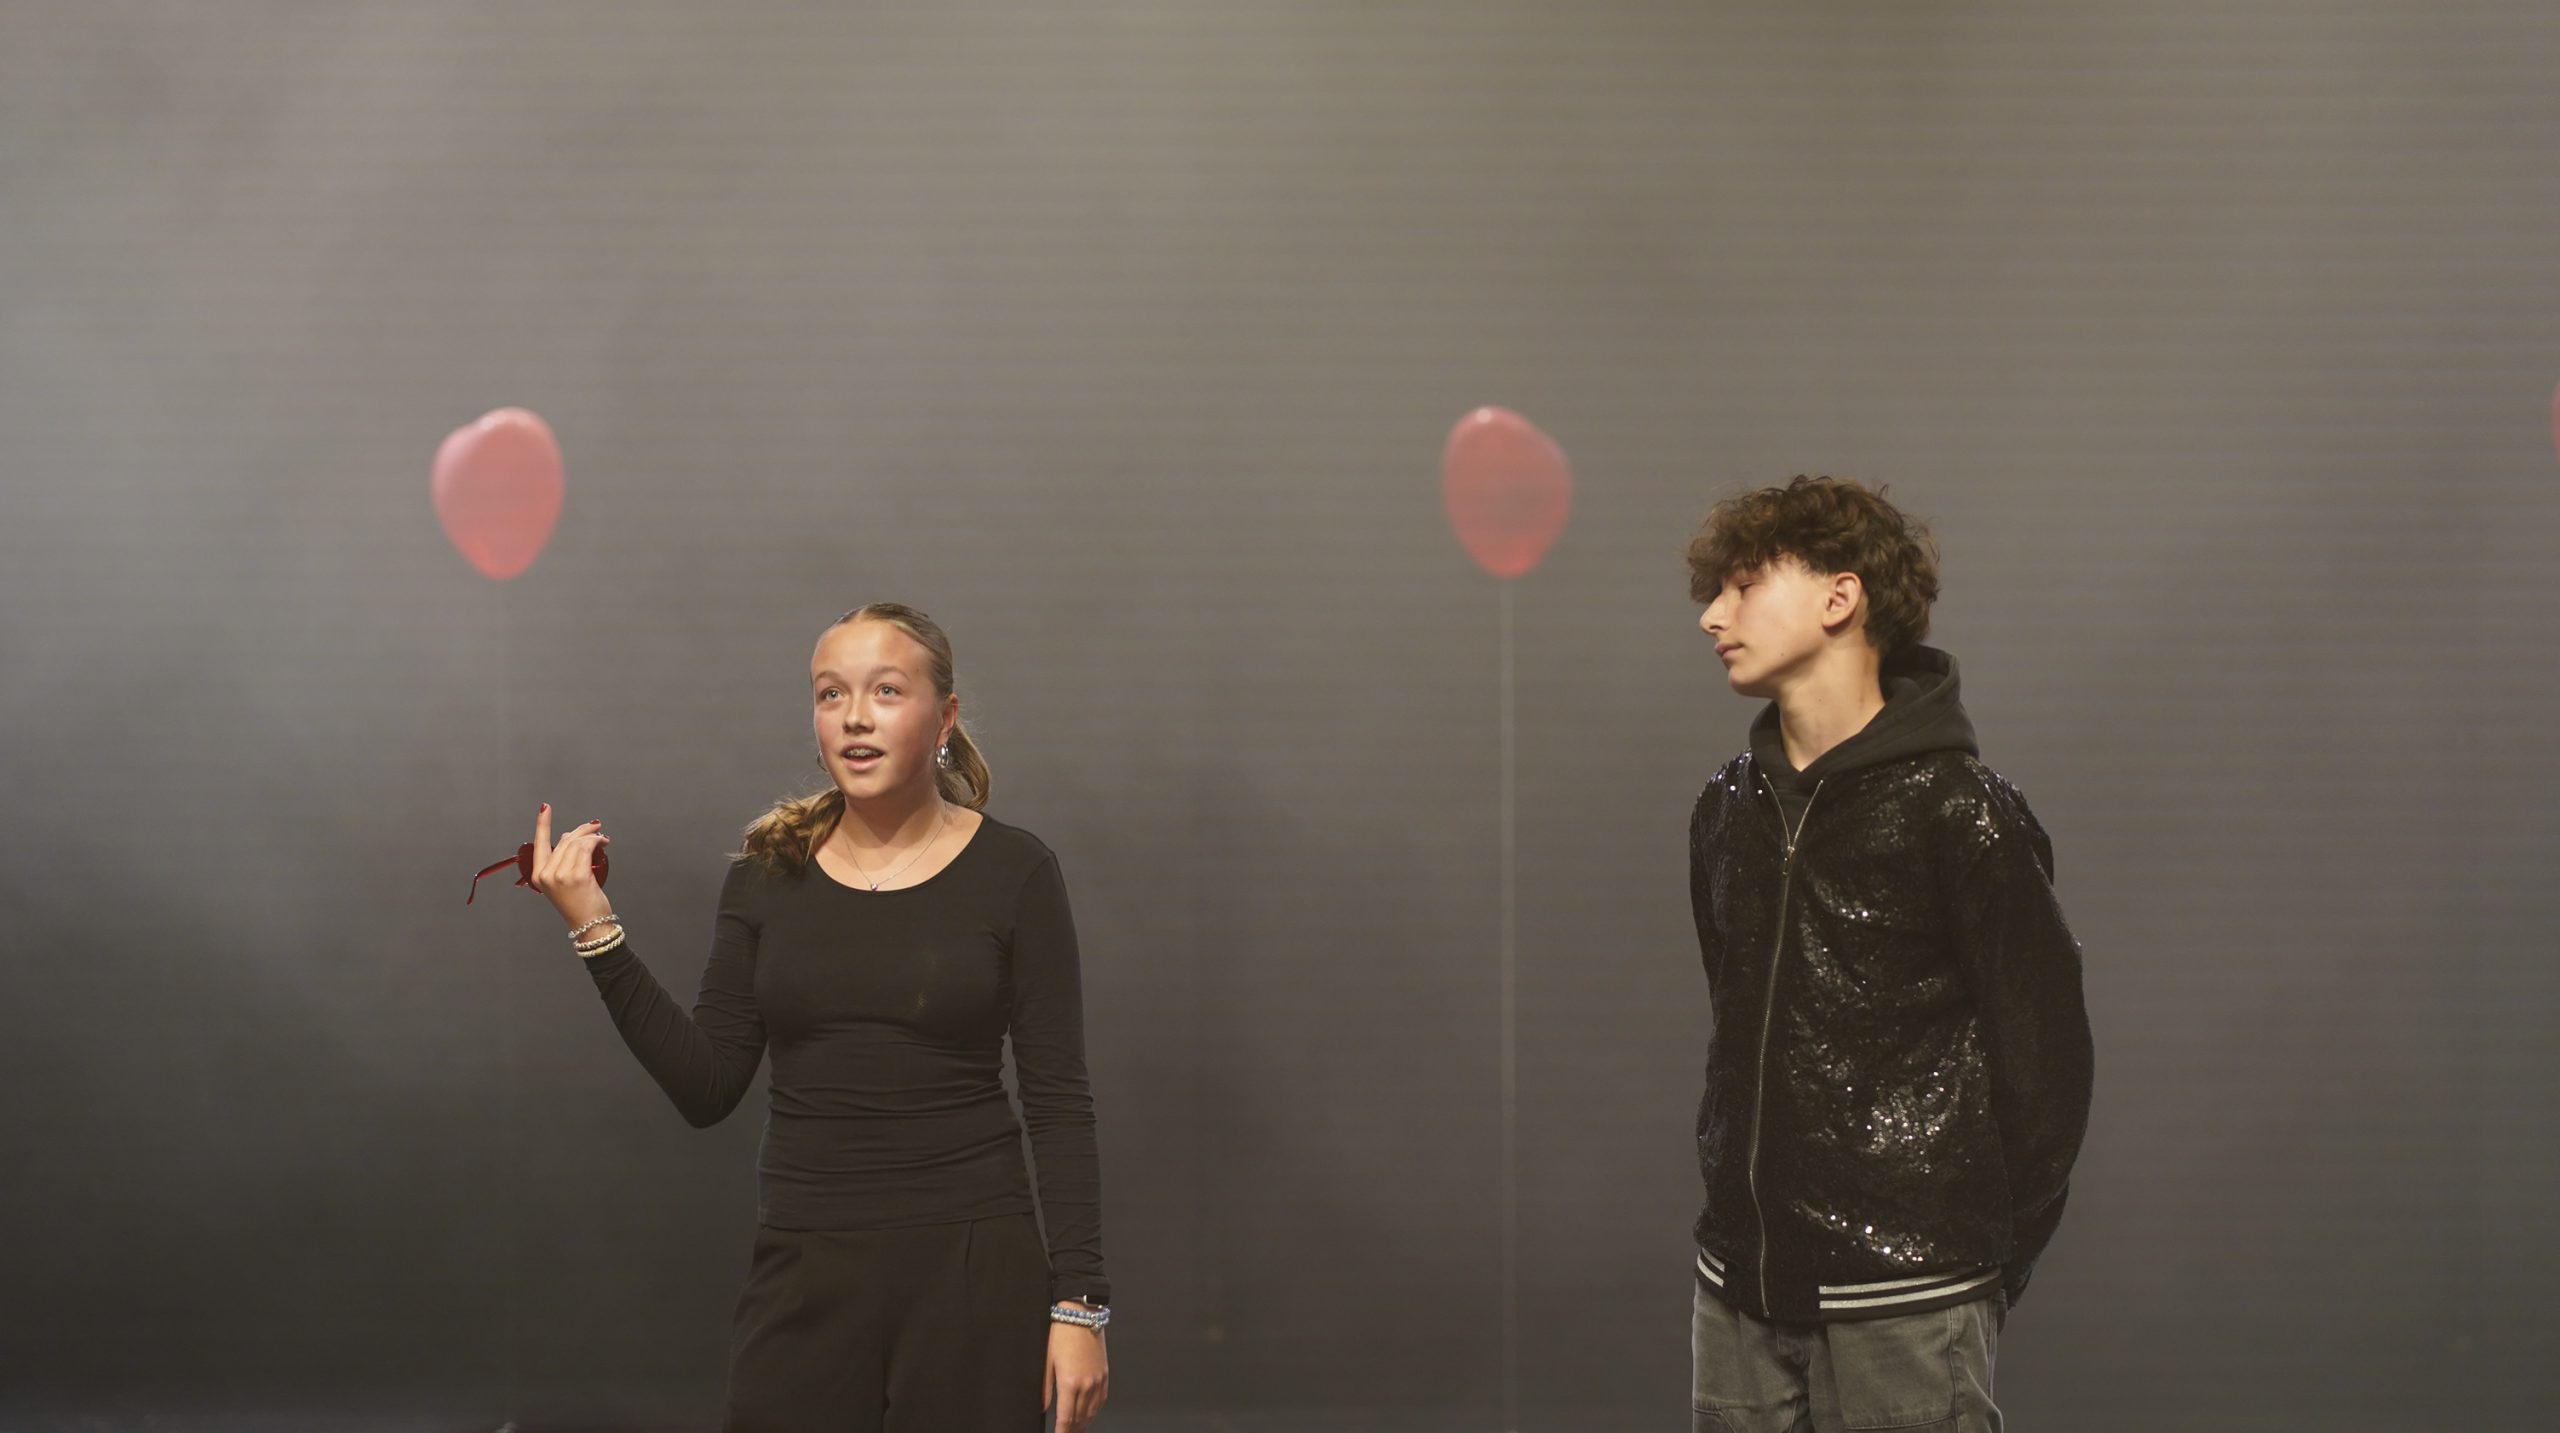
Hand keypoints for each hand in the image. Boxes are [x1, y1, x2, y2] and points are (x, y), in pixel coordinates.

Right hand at [526, 803, 613, 931]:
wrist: (589, 925)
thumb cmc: (579, 905)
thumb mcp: (563, 882)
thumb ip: (562, 860)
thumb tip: (571, 836)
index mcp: (538, 876)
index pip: (539, 843)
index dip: (542, 824)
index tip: (545, 808)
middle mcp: (546, 874)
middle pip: (564, 840)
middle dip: (582, 830)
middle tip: (595, 828)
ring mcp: (561, 875)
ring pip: (577, 842)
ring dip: (592, 835)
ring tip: (602, 837)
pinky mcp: (578, 876)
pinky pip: (587, 848)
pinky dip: (596, 841)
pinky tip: (602, 842)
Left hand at [1045, 1310, 1108, 1432]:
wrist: (1081, 1314)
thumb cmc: (1061, 1332)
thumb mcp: (1046, 1360)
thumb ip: (1044, 1388)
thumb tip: (1041, 1407)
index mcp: (1070, 1382)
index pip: (1066, 1418)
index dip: (1062, 1431)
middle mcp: (1087, 1384)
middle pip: (1080, 1418)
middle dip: (1072, 1430)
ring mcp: (1098, 1379)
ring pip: (1092, 1411)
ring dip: (1084, 1423)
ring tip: (1076, 1429)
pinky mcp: (1104, 1373)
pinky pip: (1102, 1399)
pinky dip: (1095, 1411)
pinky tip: (1089, 1414)